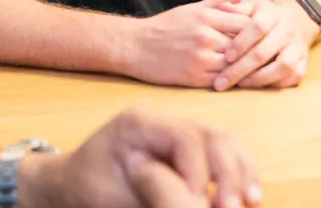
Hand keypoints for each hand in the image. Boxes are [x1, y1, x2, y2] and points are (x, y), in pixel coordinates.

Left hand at [31, 108, 262, 207]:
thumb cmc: (86, 187)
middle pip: (212, 134)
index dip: (199, 171)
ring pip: (223, 142)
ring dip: (240, 172)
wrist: (70, 182)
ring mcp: (176, 133)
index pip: (185, 137)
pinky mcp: (186, 151)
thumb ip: (152, 192)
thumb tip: (195, 199)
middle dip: (229, 171)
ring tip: (250, 203)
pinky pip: (221, 155)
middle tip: (235, 207)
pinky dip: (237, 174)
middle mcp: (162, 121)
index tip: (201, 204)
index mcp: (139, 122)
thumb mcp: (111, 194)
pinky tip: (248, 198)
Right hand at [123, 0, 252, 86]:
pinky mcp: (195, 78)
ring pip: (235, 65)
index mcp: (205, 17)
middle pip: (243, 45)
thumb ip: (220, 1)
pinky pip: (223, 81)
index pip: (245, 22)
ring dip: (247, 67)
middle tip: (269, 53)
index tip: (265, 33)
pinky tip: (239, 79)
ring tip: (259, 68)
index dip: (257, 29)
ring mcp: (200, 58)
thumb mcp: (192, 8)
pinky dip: (233, 80)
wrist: (136, 46)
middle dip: (256, 49)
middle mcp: (205, 36)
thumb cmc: (165, 26)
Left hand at [213, 0, 317, 90]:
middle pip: (264, 52)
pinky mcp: (303, 64)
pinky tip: (257, 86)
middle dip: (241, 68)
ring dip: (258, 78)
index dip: (241, 43)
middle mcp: (287, 31)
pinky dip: (274, 84)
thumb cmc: (267, 16)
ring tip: (239, 84)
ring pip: (281, 67)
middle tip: (222, 81)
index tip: (226, 56)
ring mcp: (297, 49)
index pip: (257, 28)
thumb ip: (236, 10)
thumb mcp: (252, 7)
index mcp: (271, 14)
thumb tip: (221, 7)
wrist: (297, 20)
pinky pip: (291, 78)